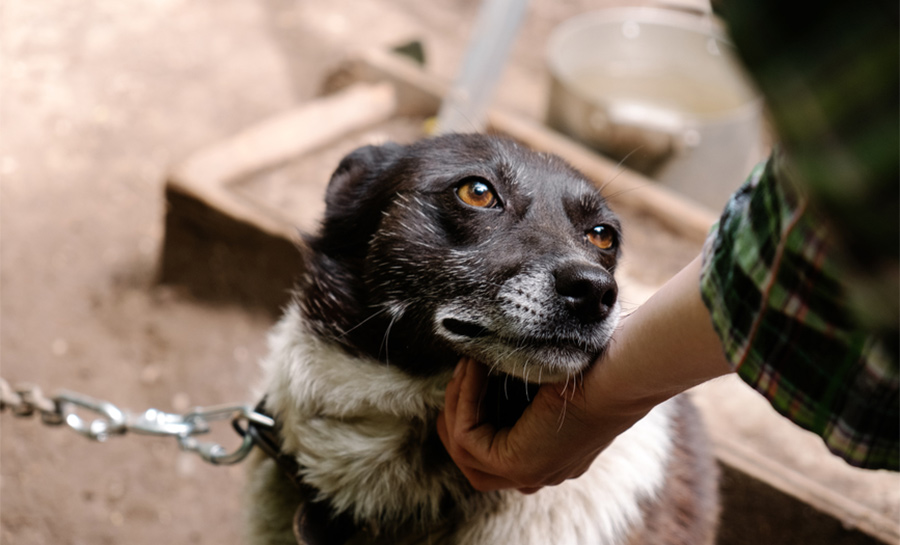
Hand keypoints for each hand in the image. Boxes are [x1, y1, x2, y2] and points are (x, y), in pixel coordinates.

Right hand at [436, 256, 732, 493]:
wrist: (619, 371)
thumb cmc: (596, 361)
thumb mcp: (549, 374)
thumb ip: (519, 382)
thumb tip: (475, 361)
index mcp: (554, 454)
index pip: (493, 451)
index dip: (473, 410)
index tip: (473, 371)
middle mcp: (541, 471)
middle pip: (472, 463)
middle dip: (457, 414)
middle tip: (462, 373)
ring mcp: (528, 474)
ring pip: (463, 453)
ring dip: (457, 403)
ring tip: (467, 366)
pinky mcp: (517, 465)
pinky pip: (466, 436)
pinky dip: (464, 399)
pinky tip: (474, 368)